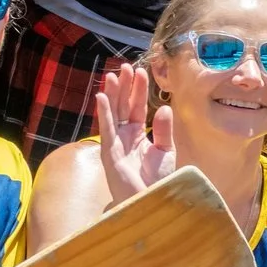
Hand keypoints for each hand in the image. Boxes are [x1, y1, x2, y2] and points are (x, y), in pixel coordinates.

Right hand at [94, 62, 174, 203]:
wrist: (152, 199)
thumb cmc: (157, 179)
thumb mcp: (165, 150)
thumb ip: (164, 130)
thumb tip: (165, 108)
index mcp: (138, 135)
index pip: (137, 108)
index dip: (138, 90)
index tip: (140, 72)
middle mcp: (124, 136)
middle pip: (123, 106)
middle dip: (124, 87)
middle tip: (125, 67)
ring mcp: (115, 143)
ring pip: (112, 113)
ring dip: (112, 94)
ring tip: (112, 76)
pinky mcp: (109, 152)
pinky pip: (106, 129)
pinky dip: (104, 113)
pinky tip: (101, 97)